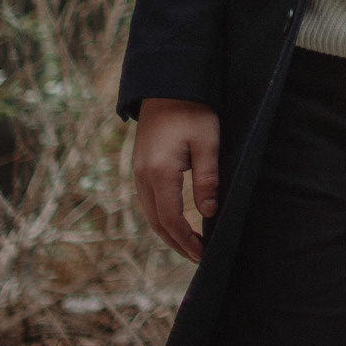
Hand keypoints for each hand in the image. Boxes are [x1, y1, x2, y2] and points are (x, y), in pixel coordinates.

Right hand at [134, 97, 220, 262]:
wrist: (168, 87)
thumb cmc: (193, 112)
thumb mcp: (208, 143)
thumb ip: (207, 179)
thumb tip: (208, 213)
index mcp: (159, 173)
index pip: (171, 219)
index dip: (186, 240)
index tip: (204, 253)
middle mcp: (142, 177)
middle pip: (157, 223)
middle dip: (177, 243)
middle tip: (198, 258)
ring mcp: (138, 173)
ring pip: (150, 214)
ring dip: (168, 233)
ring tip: (189, 246)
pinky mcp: (140, 168)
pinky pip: (149, 202)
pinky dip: (162, 218)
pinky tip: (176, 223)